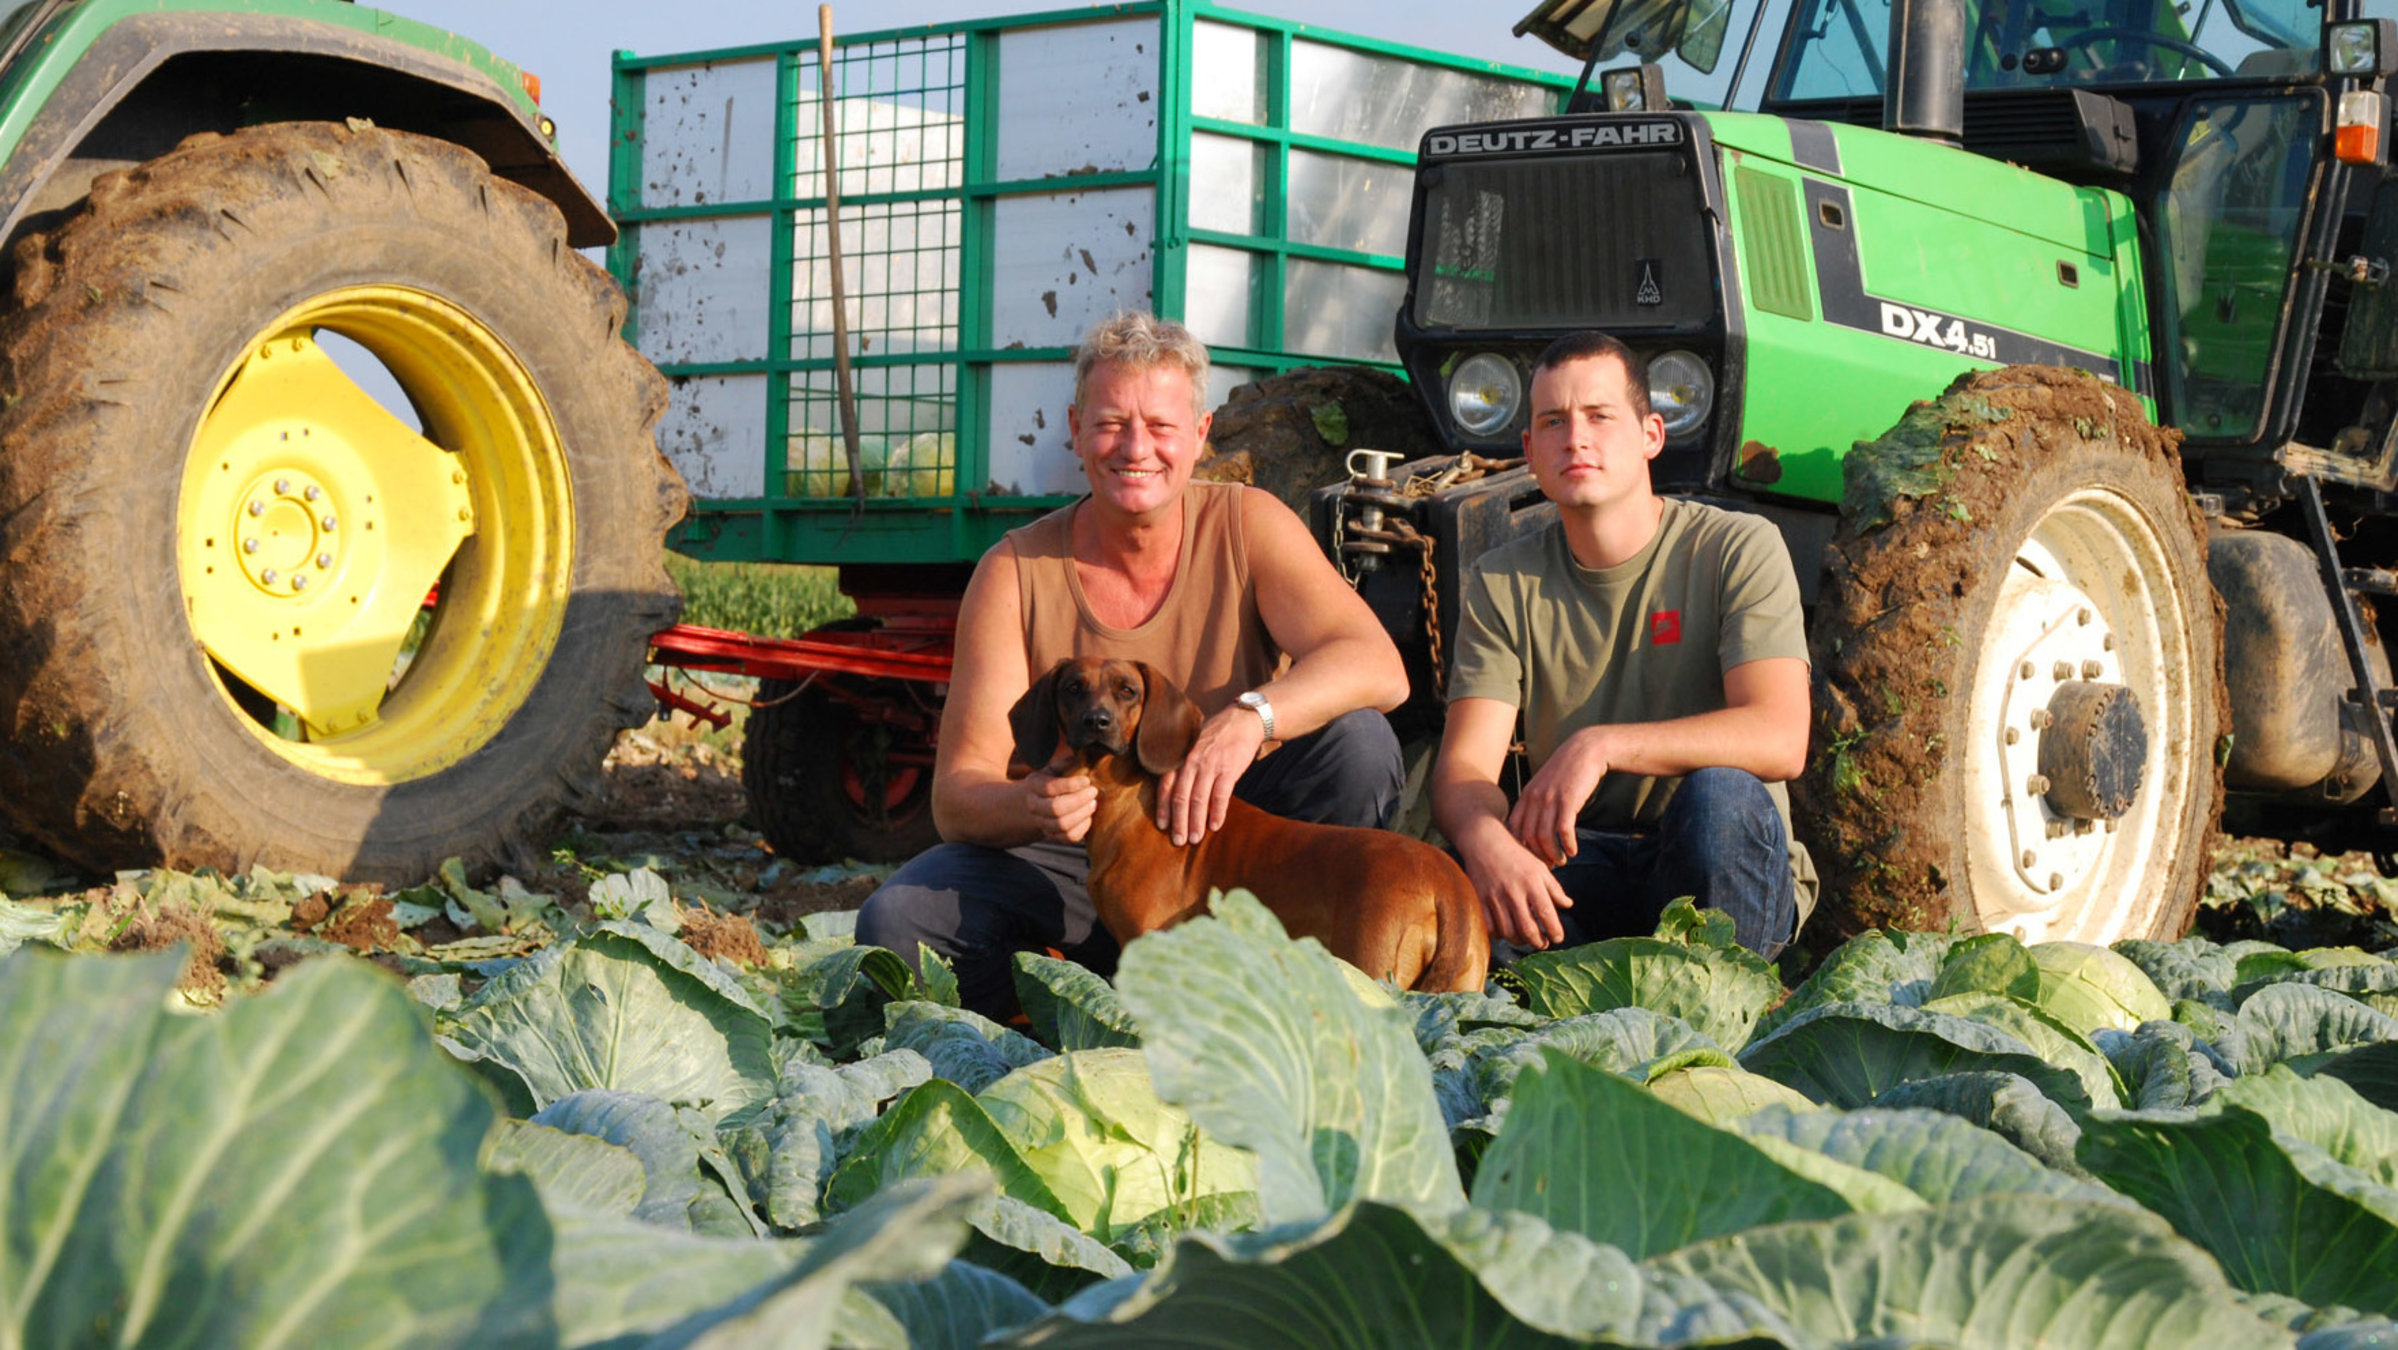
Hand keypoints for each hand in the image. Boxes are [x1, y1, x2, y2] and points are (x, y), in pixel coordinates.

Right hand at [1025, 768, 1096, 842]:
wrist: (1037, 803)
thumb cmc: (1052, 781)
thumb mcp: (1054, 768)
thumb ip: (1066, 763)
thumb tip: (1083, 756)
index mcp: (1033, 785)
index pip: (1050, 787)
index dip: (1071, 785)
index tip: (1087, 780)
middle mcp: (1034, 806)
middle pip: (1056, 808)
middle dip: (1079, 800)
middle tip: (1093, 792)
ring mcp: (1042, 823)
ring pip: (1062, 825)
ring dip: (1082, 814)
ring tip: (1093, 803)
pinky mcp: (1053, 836)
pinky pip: (1068, 837)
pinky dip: (1082, 828)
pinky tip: (1089, 817)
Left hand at [1156, 706, 1267, 844]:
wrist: (1243, 720)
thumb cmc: (1216, 734)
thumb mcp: (1193, 745)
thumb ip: (1184, 765)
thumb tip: (1176, 791)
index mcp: (1181, 756)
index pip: (1165, 785)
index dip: (1162, 807)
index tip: (1161, 825)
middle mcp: (1192, 761)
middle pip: (1180, 797)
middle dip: (1178, 822)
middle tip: (1177, 841)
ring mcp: (1210, 765)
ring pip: (1198, 799)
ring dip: (1195, 822)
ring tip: (1194, 839)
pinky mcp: (1229, 769)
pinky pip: (1220, 796)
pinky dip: (1217, 813)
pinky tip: (1215, 826)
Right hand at [1461, 833, 1574, 947]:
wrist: (1485, 843)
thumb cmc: (1516, 856)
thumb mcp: (1540, 868)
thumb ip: (1554, 889)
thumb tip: (1568, 905)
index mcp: (1532, 883)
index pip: (1547, 914)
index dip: (1554, 931)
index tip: (1558, 938)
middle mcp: (1514, 892)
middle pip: (1527, 929)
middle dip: (1538, 942)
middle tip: (1543, 943)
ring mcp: (1495, 898)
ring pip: (1509, 932)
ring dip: (1520, 940)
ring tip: (1526, 938)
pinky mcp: (1480, 901)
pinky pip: (1491, 928)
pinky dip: (1500, 934)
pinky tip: (1506, 931)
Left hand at [1507, 728, 1610, 865]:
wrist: (1586, 750)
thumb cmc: (1567, 771)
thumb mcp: (1544, 785)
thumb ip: (1536, 803)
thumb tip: (1533, 829)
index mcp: (1526, 796)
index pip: (1513, 828)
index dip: (1520, 848)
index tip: (1530, 858)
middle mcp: (1534, 798)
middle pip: (1528, 836)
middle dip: (1537, 855)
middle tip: (1548, 865)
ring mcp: (1550, 799)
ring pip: (1544, 837)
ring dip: (1553, 854)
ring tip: (1562, 861)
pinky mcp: (1568, 800)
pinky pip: (1564, 830)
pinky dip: (1567, 845)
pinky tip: (1573, 851)